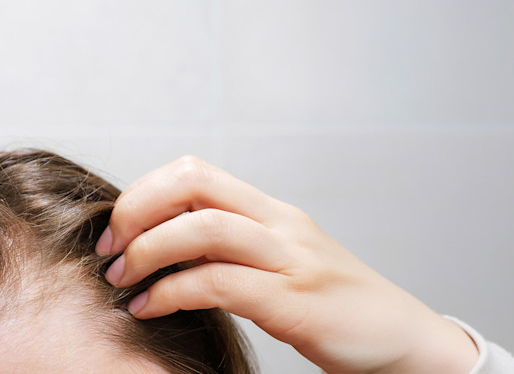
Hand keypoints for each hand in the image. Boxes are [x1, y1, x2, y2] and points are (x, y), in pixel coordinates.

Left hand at [99, 156, 477, 373]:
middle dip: (138, 210)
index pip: (195, 172)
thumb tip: (160, 251)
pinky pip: (219, 283)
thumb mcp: (277, 266)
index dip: (144, 192)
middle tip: (109, 248)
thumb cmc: (333, 308)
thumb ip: (230, 251)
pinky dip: (173, 293)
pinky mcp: (294, 302)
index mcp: (272, 212)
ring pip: (203, 229)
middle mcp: (281, 225)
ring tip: (122, 278)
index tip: (115, 228)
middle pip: (193, 184)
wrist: (403, 341)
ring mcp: (291, 260)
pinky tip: (150, 308)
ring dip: (149, 251)